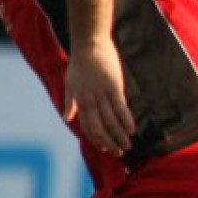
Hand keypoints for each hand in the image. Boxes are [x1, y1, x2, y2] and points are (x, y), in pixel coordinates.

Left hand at [63, 39, 132, 156]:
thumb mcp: (69, 83)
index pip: (88, 127)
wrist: (89, 45)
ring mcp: (102, 94)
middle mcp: (90, 101)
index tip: (106, 148)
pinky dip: (126, 120)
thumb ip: (69, 102)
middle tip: (120, 153)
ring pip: (111, 121)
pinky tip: (132, 129)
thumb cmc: (79, 63)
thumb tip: (66, 118)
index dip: (97, 140)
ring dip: (119, 135)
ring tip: (128, 145)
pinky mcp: (113, 87)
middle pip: (100, 128)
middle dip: (110, 143)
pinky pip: (120, 107)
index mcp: (79, 101)